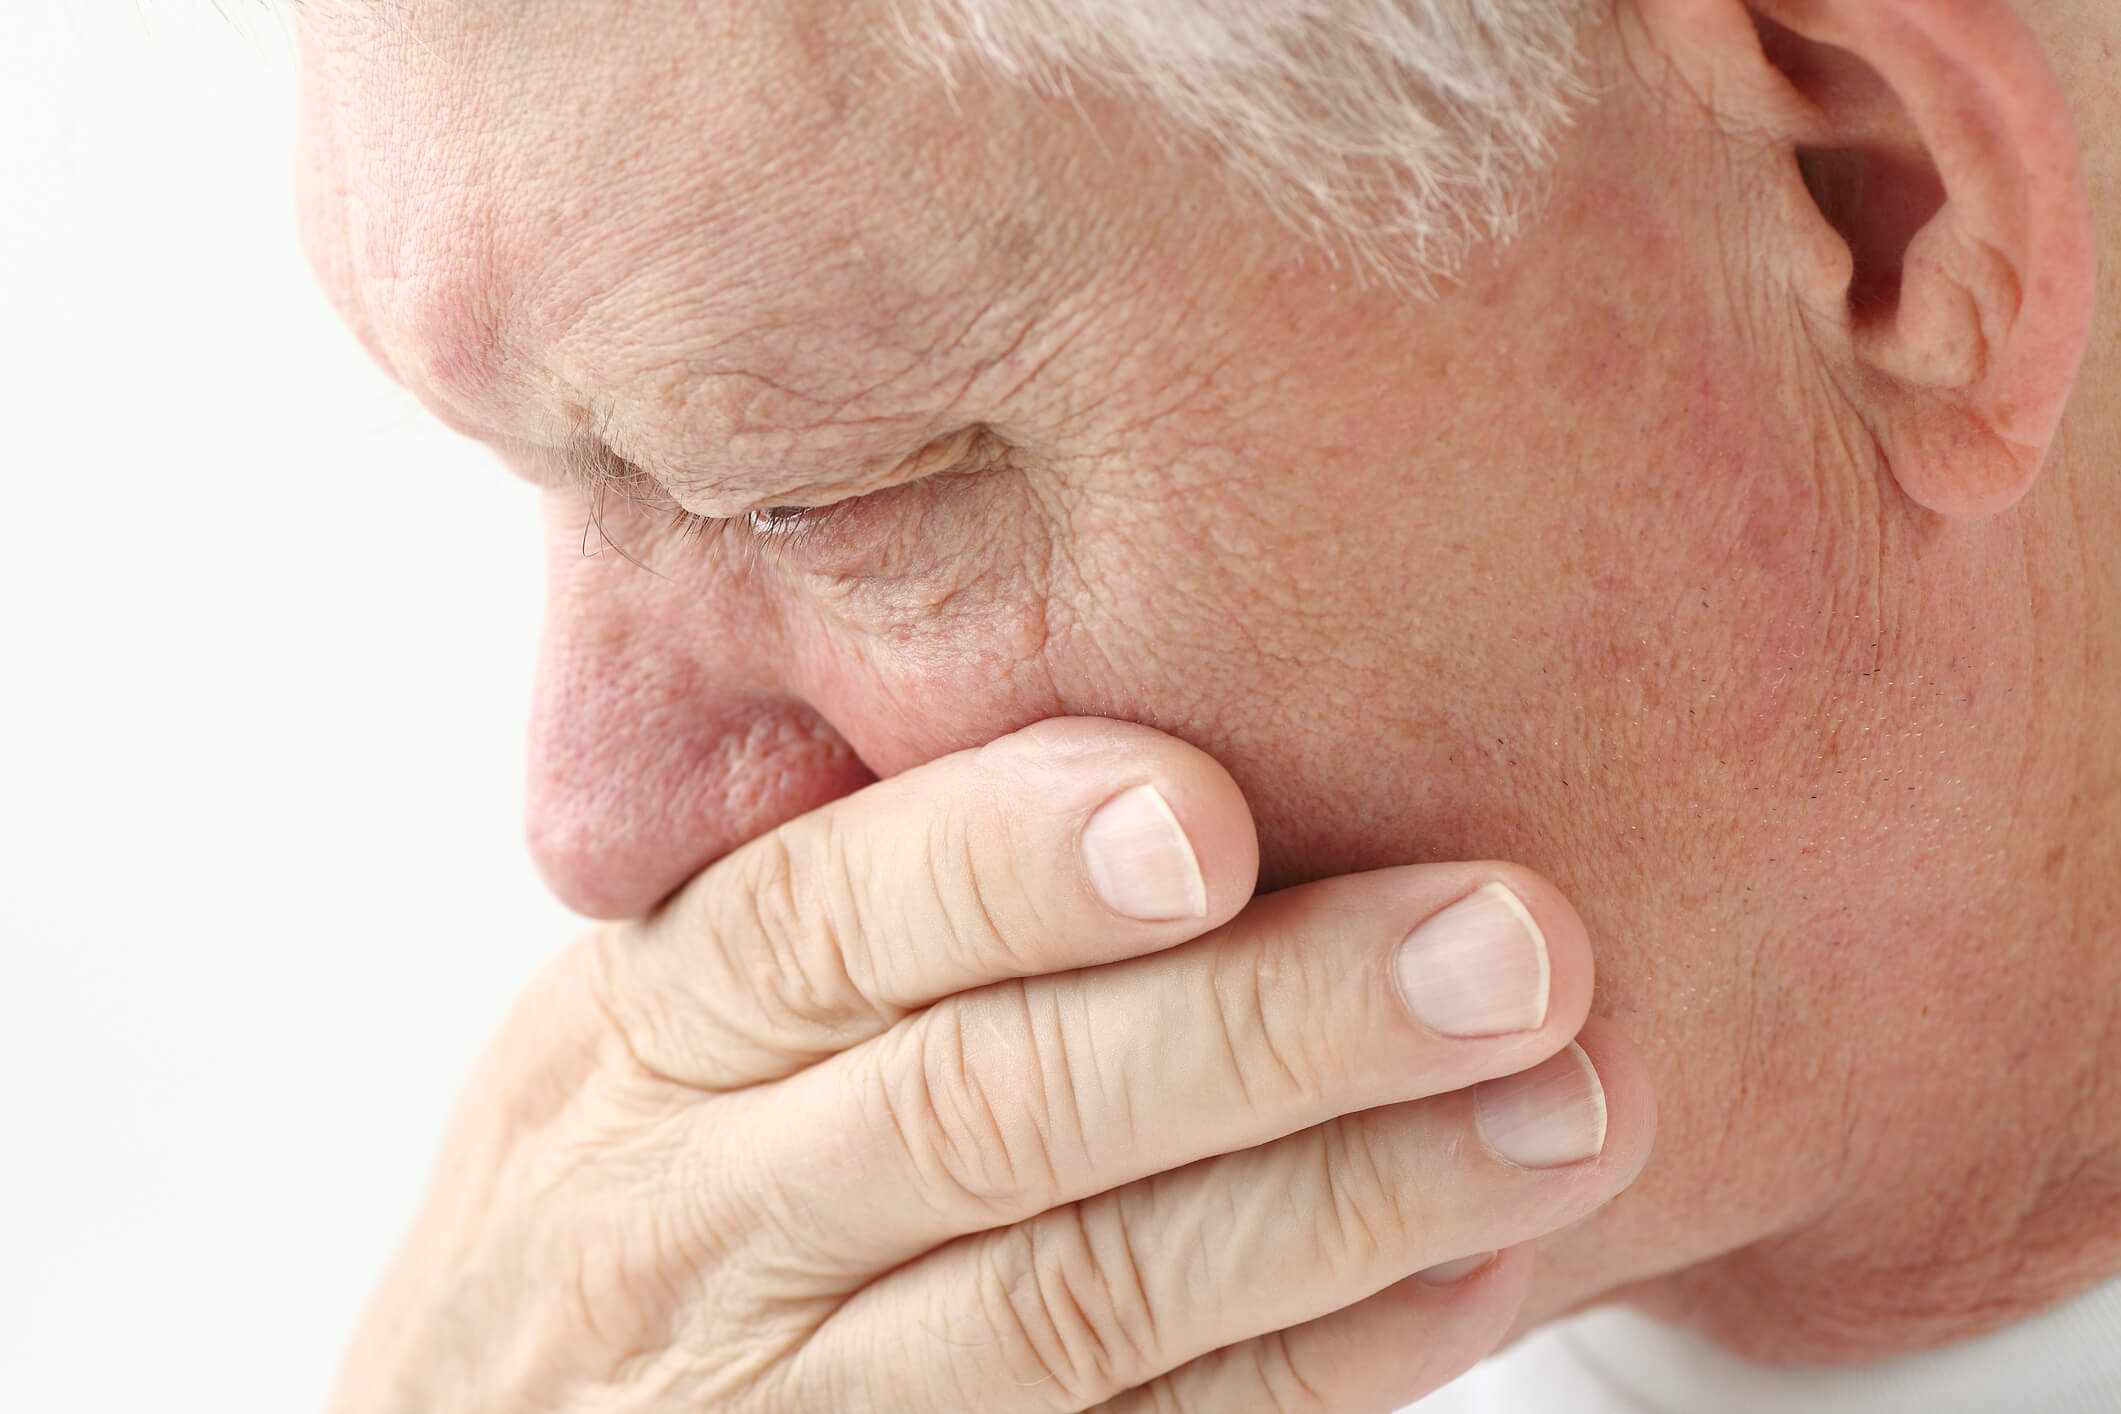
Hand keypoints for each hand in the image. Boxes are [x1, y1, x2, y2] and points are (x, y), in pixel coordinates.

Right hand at [329, 718, 1653, 1412]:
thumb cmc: (655, 1181)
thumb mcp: (664, 1031)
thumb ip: (842, 908)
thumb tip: (1145, 729)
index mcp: (643, 1039)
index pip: (819, 925)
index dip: (1008, 863)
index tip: (1210, 814)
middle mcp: (695, 1223)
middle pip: (987, 1111)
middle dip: (1262, 1025)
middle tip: (1509, 945)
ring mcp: (796, 1405)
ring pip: (1081, 1301)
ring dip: (1345, 1201)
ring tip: (1565, 1106)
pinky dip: (1319, 1369)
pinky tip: (1470, 1275)